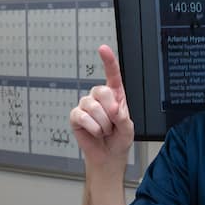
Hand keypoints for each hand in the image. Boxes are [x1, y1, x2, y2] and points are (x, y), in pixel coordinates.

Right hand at [69, 45, 133, 167]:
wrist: (108, 156)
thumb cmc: (120, 139)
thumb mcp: (128, 128)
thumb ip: (123, 117)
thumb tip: (112, 109)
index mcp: (115, 95)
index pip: (112, 75)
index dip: (108, 61)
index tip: (103, 49)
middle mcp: (99, 97)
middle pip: (102, 91)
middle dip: (111, 111)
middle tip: (113, 124)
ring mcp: (86, 105)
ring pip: (93, 107)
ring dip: (103, 124)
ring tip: (105, 130)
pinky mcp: (76, 116)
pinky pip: (82, 117)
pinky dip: (93, 128)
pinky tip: (96, 133)